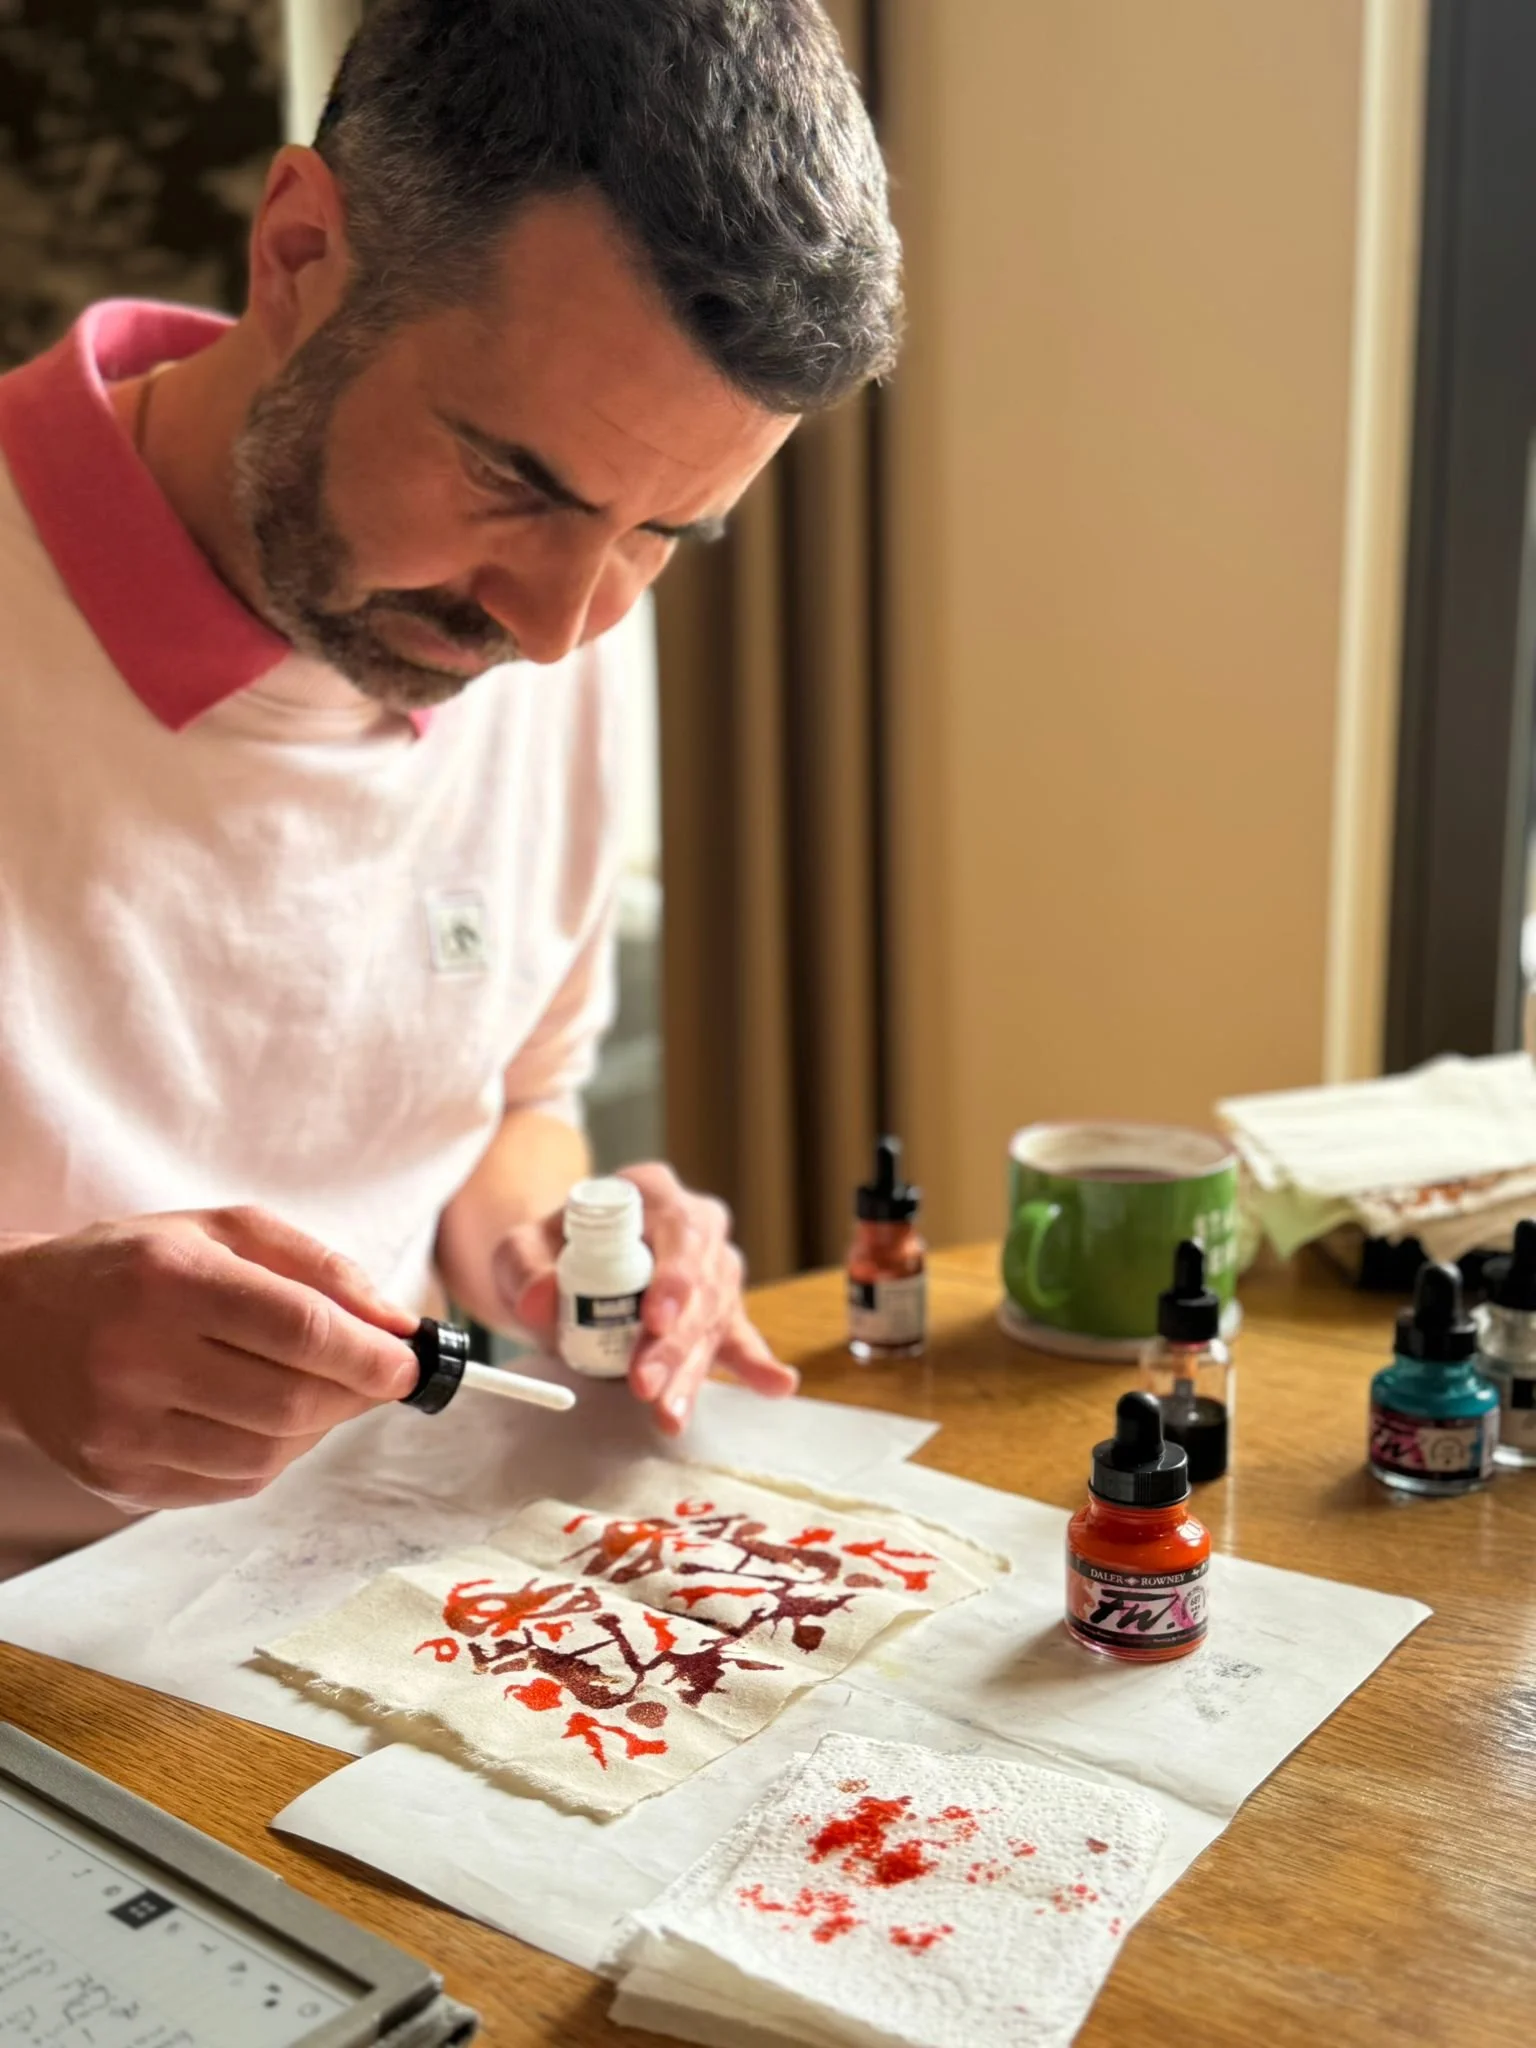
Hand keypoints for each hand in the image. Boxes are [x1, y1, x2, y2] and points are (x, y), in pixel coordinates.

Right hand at [0, 1208, 418, 1509]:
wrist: (12, 1323)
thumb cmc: (132, 1266)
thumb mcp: (222, 1230)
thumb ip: (319, 1268)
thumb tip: (398, 1324)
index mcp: (170, 1279)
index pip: (302, 1331)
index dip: (373, 1354)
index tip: (408, 1362)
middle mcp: (138, 1356)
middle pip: (292, 1402)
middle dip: (355, 1395)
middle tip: (374, 1377)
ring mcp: (122, 1428)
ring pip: (267, 1456)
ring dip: (317, 1431)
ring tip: (318, 1395)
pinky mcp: (117, 1478)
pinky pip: (230, 1486)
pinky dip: (272, 1458)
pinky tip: (265, 1421)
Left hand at [493, 1162, 798, 1434]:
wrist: (564, 1267)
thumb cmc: (547, 1250)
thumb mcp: (518, 1249)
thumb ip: (523, 1268)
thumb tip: (540, 1300)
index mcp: (651, 1193)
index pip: (679, 1228)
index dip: (674, 1275)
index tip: (655, 1319)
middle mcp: (694, 1228)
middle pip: (701, 1284)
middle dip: (673, 1342)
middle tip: (644, 1384)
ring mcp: (713, 1271)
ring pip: (714, 1321)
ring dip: (690, 1371)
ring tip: (669, 1415)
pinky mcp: (719, 1313)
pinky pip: (740, 1339)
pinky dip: (755, 1365)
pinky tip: (777, 1385)